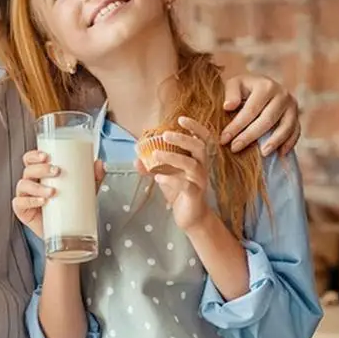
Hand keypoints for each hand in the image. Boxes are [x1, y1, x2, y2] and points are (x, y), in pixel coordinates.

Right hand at [13, 150, 105, 239]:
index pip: (31, 159)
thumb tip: (101, 164)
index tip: (47, 155)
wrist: (66, 233)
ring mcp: (24, 196)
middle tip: (56, 171)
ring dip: (37, 186)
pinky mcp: (22, 211)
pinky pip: (20, 203)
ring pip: (24, 185)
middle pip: (28, 170)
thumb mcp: (84, 190)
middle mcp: (30, 183)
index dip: (35, 155)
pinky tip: (42, 202)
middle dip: (40, 168)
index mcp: (40, 174)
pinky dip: (30, 201)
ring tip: (53, 191)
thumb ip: (94, 176)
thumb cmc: (70, 206)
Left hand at [138, 117, 212, 231]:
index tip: (181, 119)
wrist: (191, 218)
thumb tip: (136, 156)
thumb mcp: (164, 175)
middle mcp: (202, 167)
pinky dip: (171, 179)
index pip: (203, 138)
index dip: (195, 127)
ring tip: (155, 154)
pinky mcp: (195, 195)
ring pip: (192, 165)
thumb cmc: (179, 192)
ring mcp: (200, 181)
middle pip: (199, 147)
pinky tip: (158, 177)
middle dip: (183, 138)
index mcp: (197, 159)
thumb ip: (151, 165)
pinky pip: (186, 185)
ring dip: (173, 157)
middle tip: (165, 134)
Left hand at [221, 73, 299, 156]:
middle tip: (235, 148)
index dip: (237, 126)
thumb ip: (231, 93)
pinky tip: (280, 154)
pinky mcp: (297, 116)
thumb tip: (228, 106)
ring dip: (274, 142)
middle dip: (250, 136)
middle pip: (267, 120)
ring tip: (262, 154)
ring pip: (286, 127)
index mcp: (266, 86)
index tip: (224, 139)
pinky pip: (296, 132)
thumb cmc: (244, 87)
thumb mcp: (234, 84)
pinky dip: (289, 143)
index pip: (251, 110)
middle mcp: (282, 95)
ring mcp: (292, 106)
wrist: (260, 86)